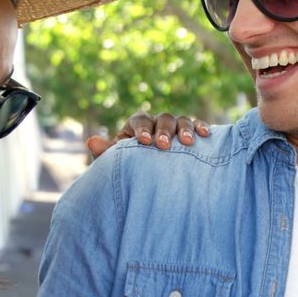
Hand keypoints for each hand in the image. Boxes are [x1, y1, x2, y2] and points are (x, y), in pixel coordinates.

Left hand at [86, 110, 210, 157]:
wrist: (149, 177)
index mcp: (138, 124)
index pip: (140, 120)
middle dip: (164, 131)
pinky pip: (198, 126)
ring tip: (187, 143)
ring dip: (185, 129)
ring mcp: (176, 127)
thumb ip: (106, 153)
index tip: (144, 141)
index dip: (142, 129)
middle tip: (163, 146)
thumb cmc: (131, 167)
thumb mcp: (117, 162)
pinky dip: (202, 127)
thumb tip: (91, 141)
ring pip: (182, 120)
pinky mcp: (191, 134)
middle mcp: (158, 122)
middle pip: (163, 119)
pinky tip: (206, 135)